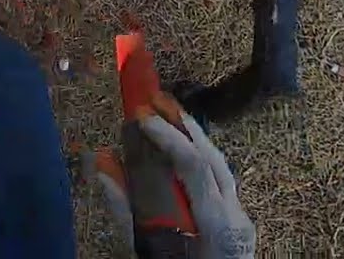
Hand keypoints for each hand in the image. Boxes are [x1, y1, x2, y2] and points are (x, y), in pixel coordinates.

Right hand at [86, 94, 256, 258]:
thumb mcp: (147, 251)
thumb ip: (124, 212)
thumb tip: (101, 168)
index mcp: (216, 224)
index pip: (194, 165)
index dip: (167, 136)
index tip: (140, 116)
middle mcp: (236, 216)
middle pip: (213, 158)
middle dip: (183, 126)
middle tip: (153, 100)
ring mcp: (242, 220)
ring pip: (221, 167)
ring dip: (193, 139)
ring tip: (166, 116)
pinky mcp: (239, 226)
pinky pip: (219, 183)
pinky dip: (198, 161)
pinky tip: (179, 154)